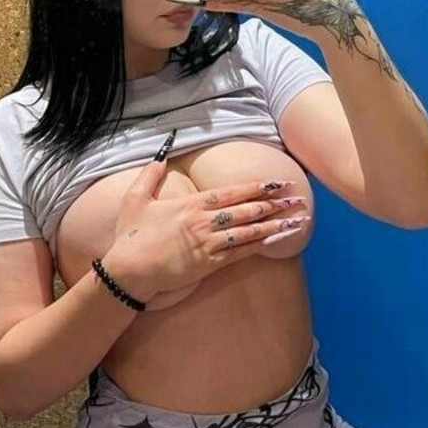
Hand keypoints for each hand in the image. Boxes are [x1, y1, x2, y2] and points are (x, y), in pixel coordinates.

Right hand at [101, 155, 308, 302]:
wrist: (130, 271)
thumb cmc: (131, 237)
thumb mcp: (135, 200)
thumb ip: (149, 175)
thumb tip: (159, 157)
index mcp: (192, 204)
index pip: (232, 192)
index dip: (257, 187)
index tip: (277, 182)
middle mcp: (205, 221)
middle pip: (247, 209)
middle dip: (275, 203)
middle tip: (297, 198)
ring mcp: (209, 243)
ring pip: (249, 231)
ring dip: (275, 224)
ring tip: (297, 220)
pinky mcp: (210, 263)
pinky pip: (241, 253)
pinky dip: (261, 245)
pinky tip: (277, 241)